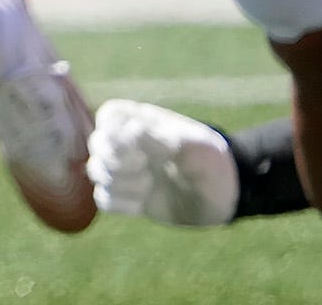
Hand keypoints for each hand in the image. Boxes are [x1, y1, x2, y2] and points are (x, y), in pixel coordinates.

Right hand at [89, 100, 238, 225]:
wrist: (225, 196)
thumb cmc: (210, 161)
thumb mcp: (189, 146)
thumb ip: (155, 138)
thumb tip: (123, 134)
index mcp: (142, 122)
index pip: (108, 116)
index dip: (114, 133)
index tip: (139, 149)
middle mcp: (129, 144)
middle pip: (96, 145)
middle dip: (116, 162)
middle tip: (145, 170)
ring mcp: (128, 171)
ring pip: (96, 172)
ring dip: (119, 183)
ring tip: (148, 186)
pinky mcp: (129, 196)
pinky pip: (104, 199)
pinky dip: (119, 203)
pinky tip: (141, 204)